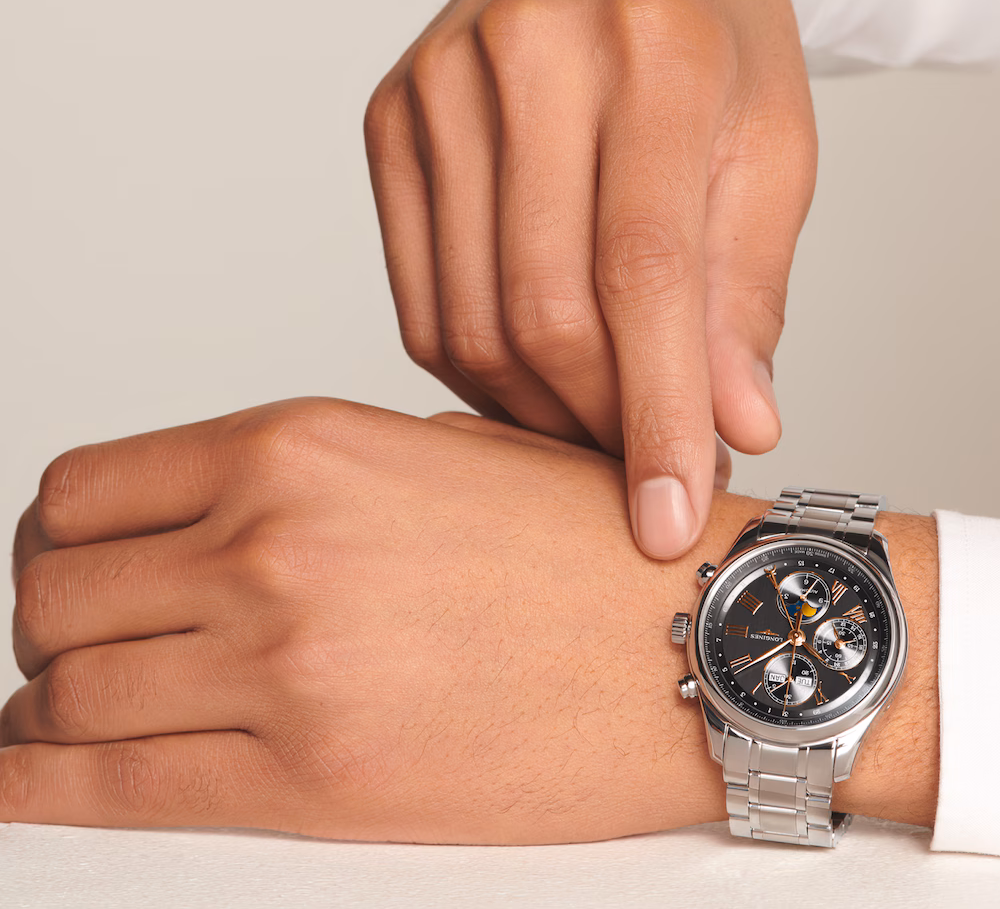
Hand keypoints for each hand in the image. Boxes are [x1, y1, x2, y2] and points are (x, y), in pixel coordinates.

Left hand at [2, 400, 937, 837]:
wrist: (698, 636)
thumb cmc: (586, 544)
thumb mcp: (432, 450)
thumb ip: (301, 477)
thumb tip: (198, 522)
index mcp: (301, 445)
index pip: (83, 489)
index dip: (60, 534)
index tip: (74, 562)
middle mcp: (274, 541)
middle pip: (56, 590)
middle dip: (54, 619)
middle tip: (80, 639)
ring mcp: (284, 662)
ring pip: (63, 690)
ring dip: (53, 704)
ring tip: (86, 710)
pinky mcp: (311, 780)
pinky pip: (107, 789)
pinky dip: (42, 786)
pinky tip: (38, 775)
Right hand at [365, 0, 816, 558]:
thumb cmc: (714, 41)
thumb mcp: (771, 149)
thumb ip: (746, 291)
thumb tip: (732, 429)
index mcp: (653, 45)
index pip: (643, 268)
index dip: (657, 412)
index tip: (669, 518)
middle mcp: (529, 51)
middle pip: (541, 304)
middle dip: (597, 421)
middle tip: (645, 468)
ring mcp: (440, 81)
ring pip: (468, 316)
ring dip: (537, 408)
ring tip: (599, 424)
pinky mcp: (389, 117)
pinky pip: (420, 294)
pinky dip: (478, 365)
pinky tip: (536, 375)